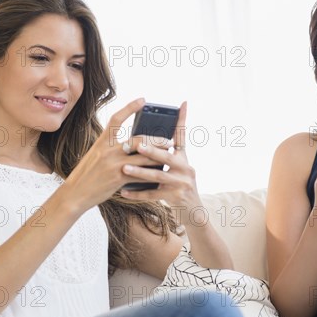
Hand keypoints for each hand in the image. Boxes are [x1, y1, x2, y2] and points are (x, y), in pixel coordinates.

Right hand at [63, 98, 164, 213]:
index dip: (130, 108)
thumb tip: (132, 146)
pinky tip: (160, 173)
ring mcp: (114, 164)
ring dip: (159, 156)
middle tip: (169, 141)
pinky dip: (151, 173)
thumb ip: (111, 149)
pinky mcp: (118, 178)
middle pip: (138, 139)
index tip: (143, 100)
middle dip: (156, 140)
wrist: (74, 193)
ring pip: (143, 157)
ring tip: (169, 155)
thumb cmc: (86, 175)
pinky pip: (140, 174)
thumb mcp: (95, 155)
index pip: (116, 119)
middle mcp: (108, 150)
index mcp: (102, 142)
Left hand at [120, 102, 201, 217]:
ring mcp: (182, 183)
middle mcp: (186, 168)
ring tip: (124, 169)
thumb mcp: (177, 170)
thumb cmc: (179, 188)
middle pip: (167, 156)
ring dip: (140, 173)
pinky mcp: (176, 197)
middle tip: (137, 145)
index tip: (182, 103)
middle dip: (151, 150)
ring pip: (158, 176)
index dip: (182, 119)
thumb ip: (165, 157)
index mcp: (184, 159)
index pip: (182, 136)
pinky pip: (153, 195)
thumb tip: (145, 142)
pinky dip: (137, 194)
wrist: (193, 212)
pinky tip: (124, 192)